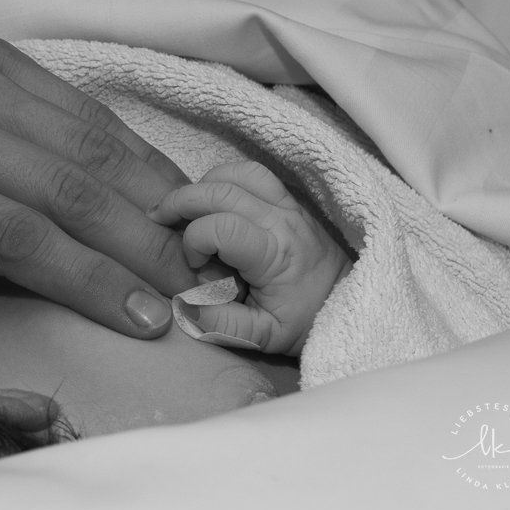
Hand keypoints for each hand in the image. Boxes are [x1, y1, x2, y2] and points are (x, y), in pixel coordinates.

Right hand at [148, 161, 350, 354]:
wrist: (352, 305)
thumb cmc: (308, 323)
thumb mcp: (262, 338)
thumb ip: (220, 325)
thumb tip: (183, 307)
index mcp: (276, 253)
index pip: (220, 226)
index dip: (193, 241)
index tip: (192, 266)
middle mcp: (283, 221)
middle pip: (223, 189)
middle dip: (182, 199)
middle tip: (157, 218)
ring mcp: (289, 206)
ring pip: (240, 171)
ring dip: (206, 183)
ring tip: (187, 208)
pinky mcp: (291, 201)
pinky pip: (254, 173)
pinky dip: (226, 179)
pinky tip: (213, 202)